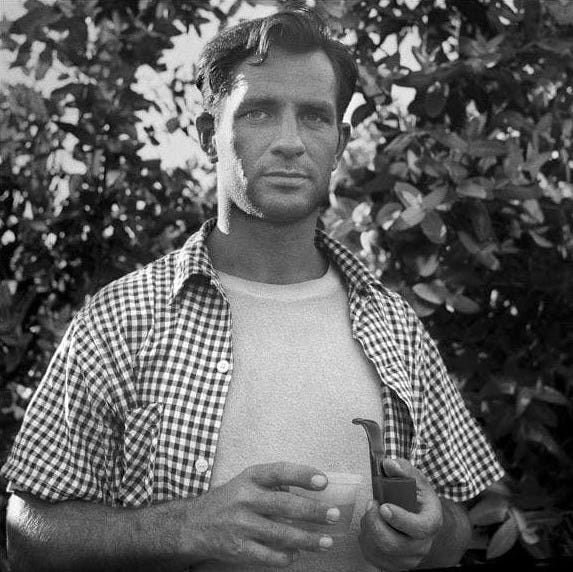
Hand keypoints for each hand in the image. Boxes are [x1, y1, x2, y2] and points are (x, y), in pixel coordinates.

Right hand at [187, 462, 339, 566]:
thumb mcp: (247, 482)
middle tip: (334, 515)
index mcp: (250, 478)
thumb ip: (273, 484)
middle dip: (313, 511)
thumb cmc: (230, 500)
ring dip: (307, 539)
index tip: (323, 481)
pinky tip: (297, 554)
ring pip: (281, 534)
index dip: (302, 475)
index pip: (279, 472)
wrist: (194, 523)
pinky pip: (268, 555)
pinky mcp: (238, 548)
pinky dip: (286, 556)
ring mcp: (242, 525)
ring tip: (326, 542)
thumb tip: (308, 491)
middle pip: (284, 505)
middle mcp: (246, 499)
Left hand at [359, 458, 442, 570]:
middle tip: (371, 504)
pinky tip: (371, 525)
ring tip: (372, 512)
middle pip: (393, 544)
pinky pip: (371, 554)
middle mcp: (422, 545)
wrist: (421, 520)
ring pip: (379, 549)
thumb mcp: (416, 480)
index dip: (400, 519)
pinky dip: (365, 537)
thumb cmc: (418, 499)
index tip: (384, 507)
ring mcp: (408, 559)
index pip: (419, 528)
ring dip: (368, 527)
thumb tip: (389, 464)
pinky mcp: (393, 565)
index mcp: (431, 523)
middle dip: (375, 522)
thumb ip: (404, 470)